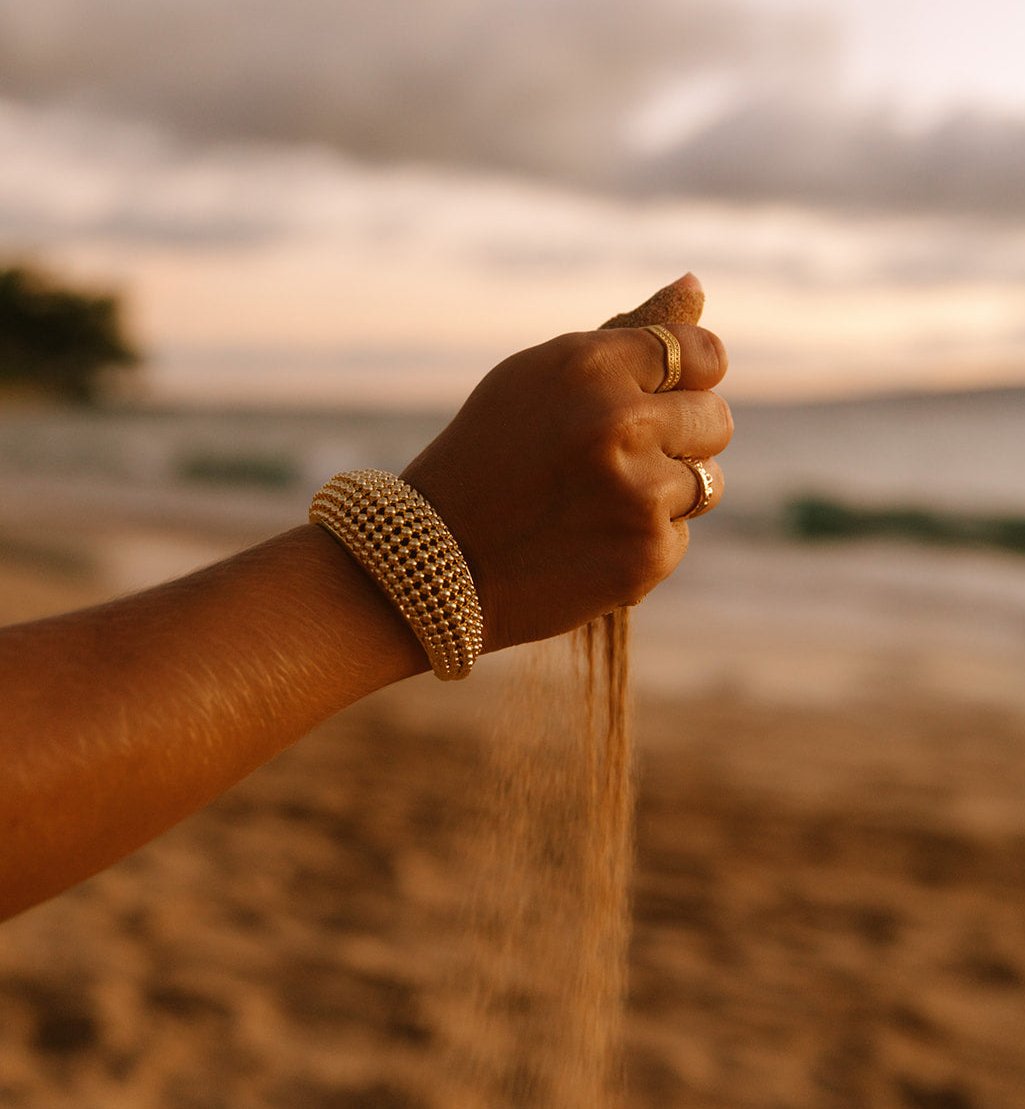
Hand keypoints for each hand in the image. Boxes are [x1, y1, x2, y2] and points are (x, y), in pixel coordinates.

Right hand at [401, 282, 731, 650]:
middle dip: (684, 437)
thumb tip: (696, 283)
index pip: (702, 353)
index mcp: (589, 365)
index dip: (693, 377)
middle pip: (716, 419)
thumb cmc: (487, 457)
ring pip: (705, 482)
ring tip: (596, 503)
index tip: (673, 394)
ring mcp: (638, 494)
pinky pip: (678, 536)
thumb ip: (623, 341)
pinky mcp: (646, 555)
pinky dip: (642, 542)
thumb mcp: (536, 379)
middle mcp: (620, 423)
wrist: (434, 560)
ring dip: (666, 492)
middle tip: (624, 457)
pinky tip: (588, 542)